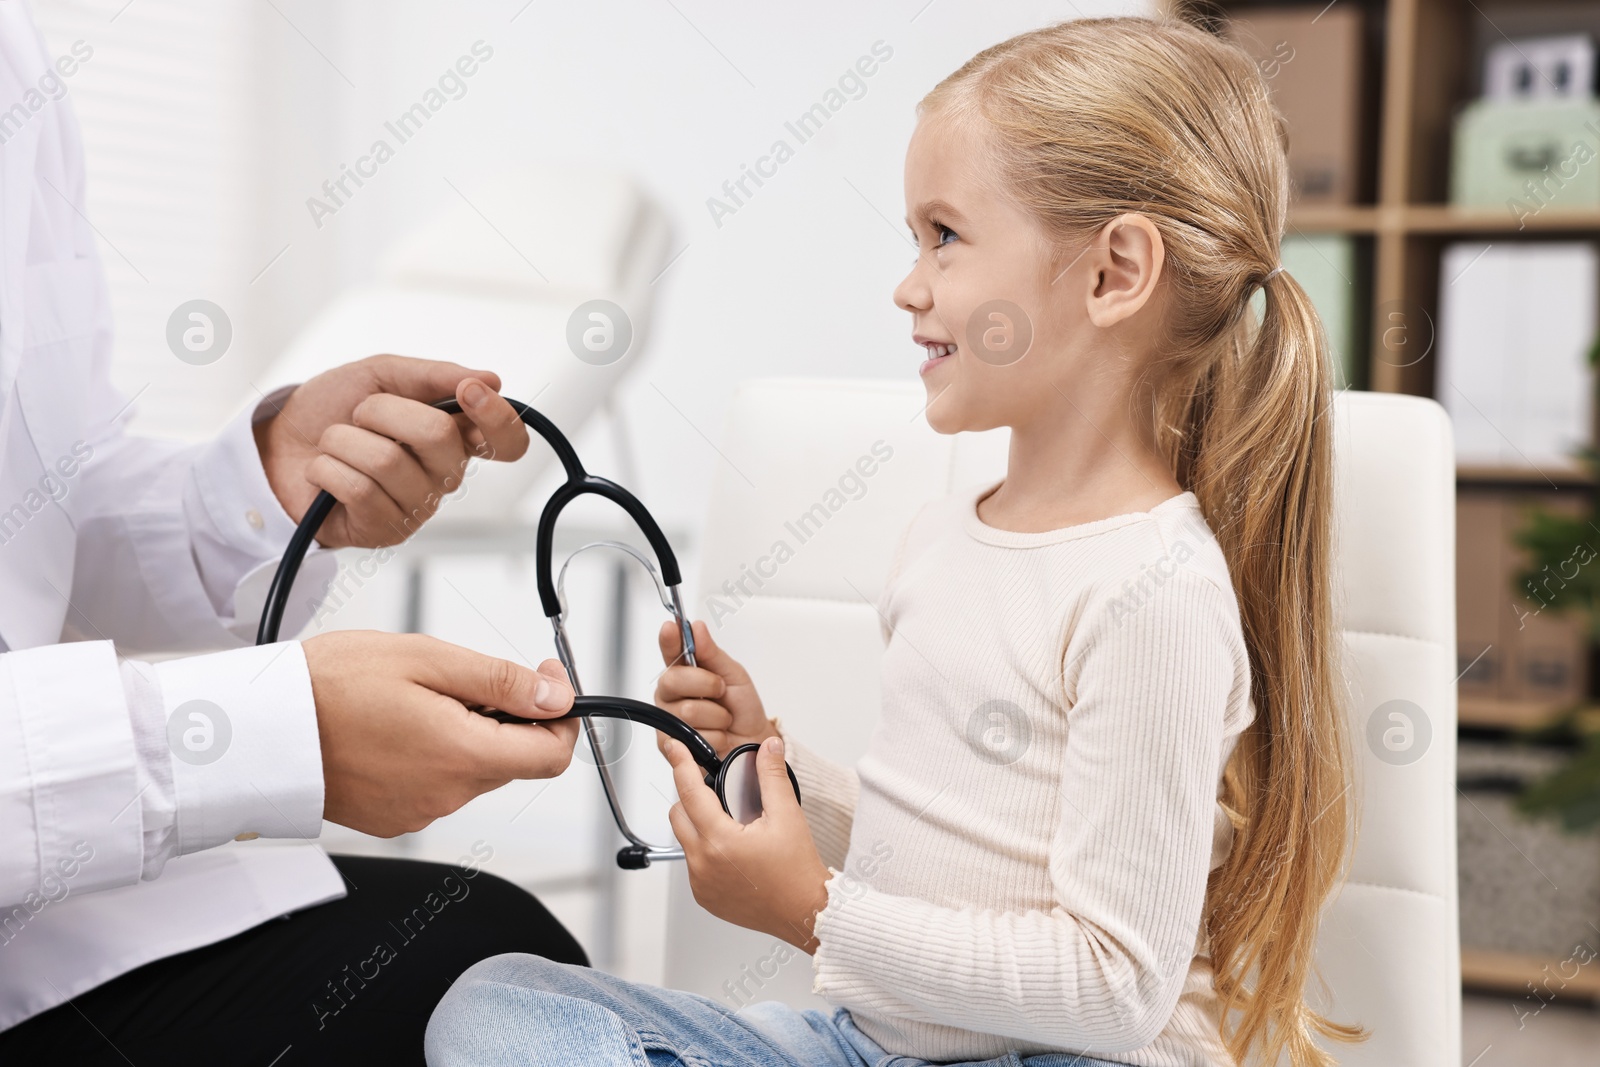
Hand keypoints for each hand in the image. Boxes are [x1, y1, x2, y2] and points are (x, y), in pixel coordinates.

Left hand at [255, 354, 531, 547]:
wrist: (278, 445)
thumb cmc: (332, 410)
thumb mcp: (382, 374)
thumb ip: (435, 375)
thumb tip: (492, 380)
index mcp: (455, 435)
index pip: (509, 441)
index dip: (498, 418)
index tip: (468, 392)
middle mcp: (445, 474)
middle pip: (440, 437)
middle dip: (383, 411)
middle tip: (362, 416)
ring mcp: (418, 506)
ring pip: (388, 461)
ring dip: (345, 441)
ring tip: (337, 445)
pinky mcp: (386, 530)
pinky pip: (361, 490)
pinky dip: (329, 469)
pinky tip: (326, 474)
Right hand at [302, 631, 579, 836]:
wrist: (259, 727)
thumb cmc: (330, 685)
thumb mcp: (426, 660)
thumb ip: (499, 682)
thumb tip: (556, 698)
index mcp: (461, 756)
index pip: (552, 756)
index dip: (562, 716)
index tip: (544, 680)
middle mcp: (446, 795)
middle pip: (514, 760)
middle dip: (509, 717)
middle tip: (467, 678)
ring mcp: (418, 811)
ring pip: (475, 770)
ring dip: (468, 734)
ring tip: (418, 699)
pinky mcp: (392, 817)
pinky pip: (438, 785)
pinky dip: (435, 754)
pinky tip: (399, 726)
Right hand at [654, 619, 777, 757]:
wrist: (751, 741)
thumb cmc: (742, 708)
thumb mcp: (734, 675)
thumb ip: (713, 654)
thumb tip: (697, 628)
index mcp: (684, 672)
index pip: (669, 651)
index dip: (668, 640)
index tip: (671, 628)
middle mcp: (671, 694)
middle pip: (674, 680)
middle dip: (707, 684)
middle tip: (721, 690)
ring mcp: (669, 719)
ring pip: (688, 711)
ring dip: (717, 715)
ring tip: (722, 718)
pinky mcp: (671, 744)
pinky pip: (694, 736)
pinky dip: (716, 736)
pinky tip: (717, 735)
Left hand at [664, 733, 828, 952]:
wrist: (805, 913)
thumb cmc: (798, 872)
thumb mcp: (787, 815)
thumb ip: (772, 776)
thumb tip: (769, 748)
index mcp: (720, 841)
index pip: (689, 792)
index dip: (680, 764)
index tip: (674, 749)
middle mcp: (703, 864)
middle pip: (678, 816)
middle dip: (691, 797)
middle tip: (716, 792)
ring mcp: (701, 884)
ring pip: (685, 840)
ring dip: (698, 825)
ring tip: (729, 824)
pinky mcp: (704, 897)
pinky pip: (692, 865)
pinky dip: (704, 851)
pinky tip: (730, 849)